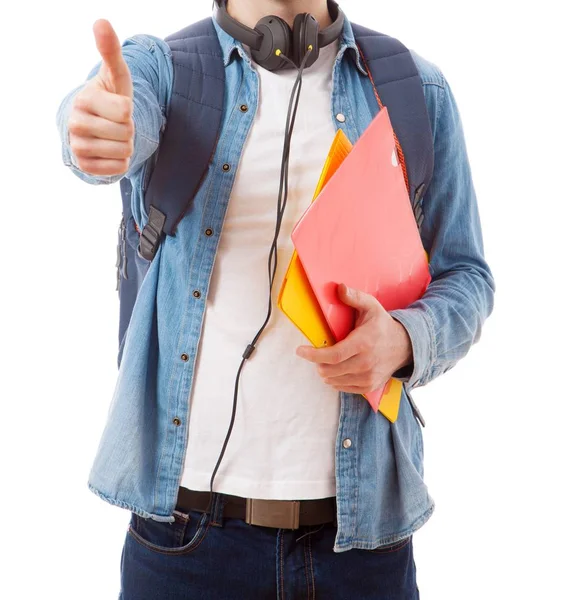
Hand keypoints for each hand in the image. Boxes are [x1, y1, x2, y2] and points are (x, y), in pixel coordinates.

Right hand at [68, 19, 133, 176]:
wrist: (96, 127)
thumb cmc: (110, 98)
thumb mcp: (115, 75)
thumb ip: (111, 51)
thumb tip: (101, 22)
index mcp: (83, 99)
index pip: (126, 111)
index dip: (129, 110)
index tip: (118, 108)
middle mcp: (75, 123)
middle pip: (126, 133)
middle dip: (128, 129)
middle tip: (116, 124)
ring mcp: (78, 147)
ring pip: (124, 151)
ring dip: (126, 146)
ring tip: (113, 137)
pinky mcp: (85, 167)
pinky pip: (118, 168)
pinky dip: (121, 162)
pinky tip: (110, 152)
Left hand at [296, 283, 412, 394]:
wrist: (405, 347)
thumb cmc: (382, 325)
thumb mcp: (371, 306)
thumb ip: (354, 297)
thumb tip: (338, 287)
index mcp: (364, 343)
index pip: (334, 355)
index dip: (314, 355)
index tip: (300, 351)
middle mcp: (366, 363)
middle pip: (330, 370)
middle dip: (317, 363)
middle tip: (314, 354)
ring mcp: (368, 378)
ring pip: (333, 381)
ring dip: (325, 371)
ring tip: (326, 360)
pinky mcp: (369, 387)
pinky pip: (342, 387)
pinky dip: (334, 379)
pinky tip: (337, 368)